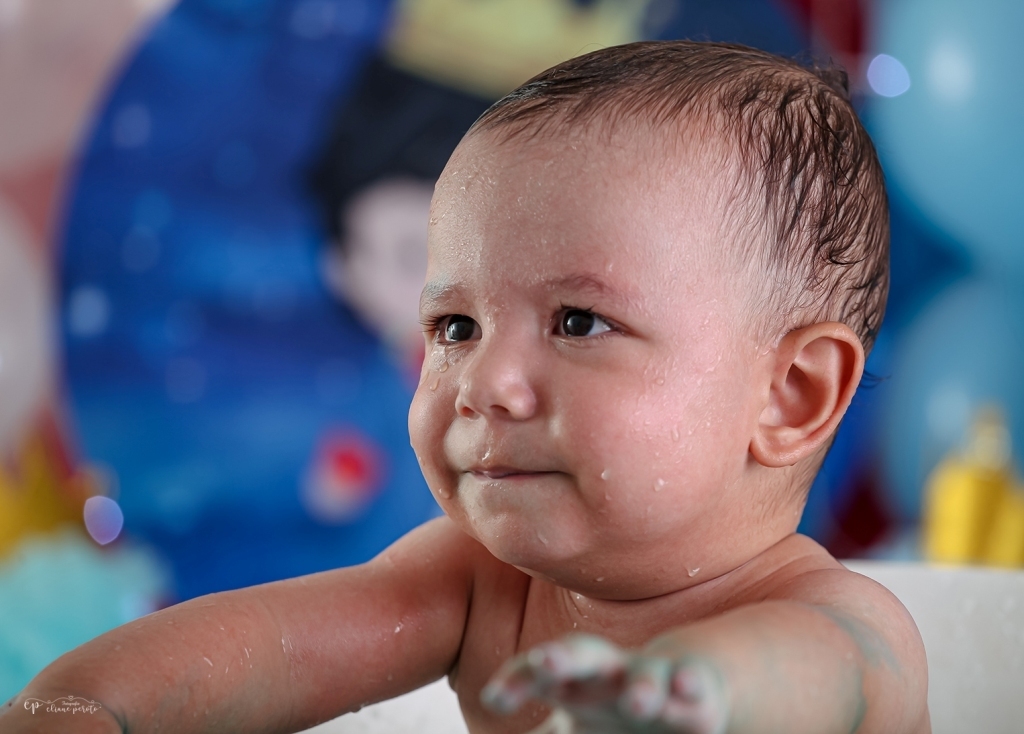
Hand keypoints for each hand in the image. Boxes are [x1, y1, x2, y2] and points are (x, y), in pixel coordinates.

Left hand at [481, 633, 727, 733]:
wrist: (682, 681)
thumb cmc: (610, 704)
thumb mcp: (571, 726)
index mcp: (572, 679)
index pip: (536, 672)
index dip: (516, 682)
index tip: (494, 700)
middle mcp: (609, 671)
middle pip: (583, 654)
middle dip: (565, 657)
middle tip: (547, 663)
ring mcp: (653, 675)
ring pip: (646, 673)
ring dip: (642, 687)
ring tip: (636, 703)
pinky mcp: (694, 686)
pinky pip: (693, 681)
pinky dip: (689, 683)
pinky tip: (685, 687)